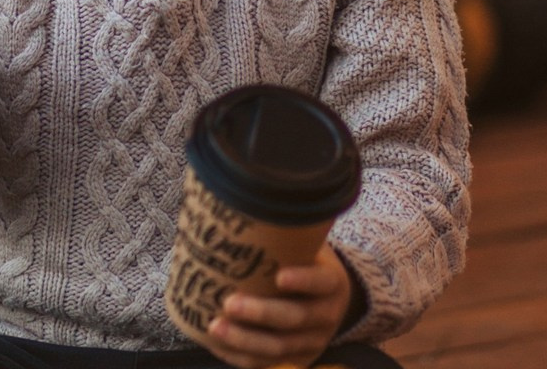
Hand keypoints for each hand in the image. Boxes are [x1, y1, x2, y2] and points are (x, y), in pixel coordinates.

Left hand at [204, 243, 354, 368]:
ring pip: (278, 348)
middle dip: (261, 314)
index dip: (303, 280)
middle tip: (229, 303)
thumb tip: (246, 195)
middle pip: (294, 319)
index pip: (321, 282)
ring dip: (244, 340)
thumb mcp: (307, 244)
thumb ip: (287, 231)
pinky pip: (266, 364)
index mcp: (331, 283)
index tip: (279, 276)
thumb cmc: (305, 260)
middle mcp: (325, 316)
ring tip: (214, 326)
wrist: (329, 298)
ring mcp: (311, 343)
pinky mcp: (296, 360)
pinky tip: (216, 343)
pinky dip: (239, 356)